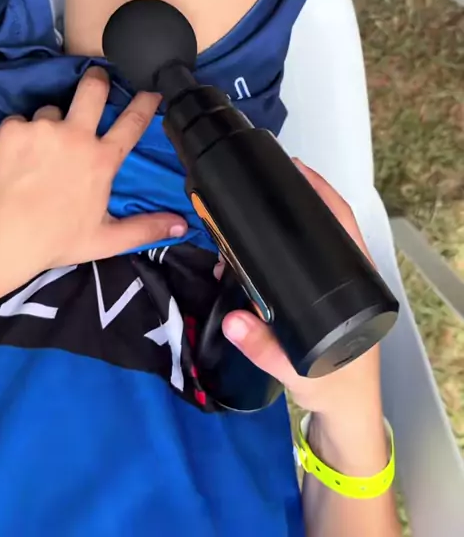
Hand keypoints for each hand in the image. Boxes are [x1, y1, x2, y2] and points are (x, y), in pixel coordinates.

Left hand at [0, 67, 187, 302]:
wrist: (3, 237)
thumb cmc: (55, 239)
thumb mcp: (106, 239)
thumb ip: (146, 228)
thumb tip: (181, 227)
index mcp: (102, 160)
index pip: (132, 123)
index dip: (146, 102)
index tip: (151, 89)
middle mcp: (76, 137)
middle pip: (93, 89)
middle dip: (97, 79)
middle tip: (96, 77)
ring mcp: (44, 129)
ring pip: (51, 110)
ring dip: (50, 123)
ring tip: (41, 148)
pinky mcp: (14, 129)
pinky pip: (20, 121)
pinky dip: (19, 134)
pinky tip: (16, 156)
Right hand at [221, 160, 382, 426]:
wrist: (342, 418)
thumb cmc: (334, 391)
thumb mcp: (300, 372)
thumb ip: (265, 349)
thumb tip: (234, 320)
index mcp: (354, 290)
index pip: (343, 227)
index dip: (322, 195)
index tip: (296, 171)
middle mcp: (344, 283)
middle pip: (324, 228)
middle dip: (292, 204)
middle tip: (257, 184)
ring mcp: (330, 292)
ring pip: (307, 245)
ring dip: (279, 228)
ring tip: (243, 215)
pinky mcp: (314, 303)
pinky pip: (294, 265)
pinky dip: (272, 251)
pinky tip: (247, 247)